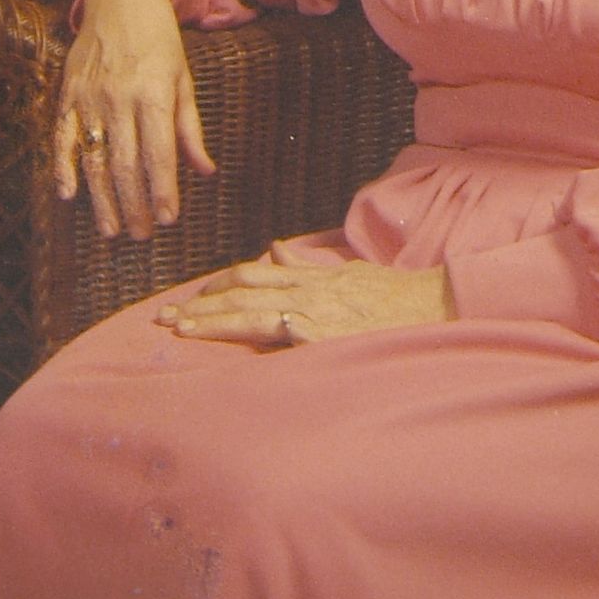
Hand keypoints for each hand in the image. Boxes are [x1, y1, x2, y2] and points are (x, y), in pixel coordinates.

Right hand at [55, 0, 214, 240]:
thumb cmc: (159, 41)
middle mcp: (119, 99)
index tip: (168, 220)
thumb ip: (190, 129)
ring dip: (101, 199)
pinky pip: (62, 137)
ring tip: (112, 231)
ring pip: (94, 158)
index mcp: (153, 94)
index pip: (159, 153)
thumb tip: (205, 172)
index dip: (163, 190)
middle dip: (134, 205)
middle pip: (125, 164)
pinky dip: (63, 167)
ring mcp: (89, 97)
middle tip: (142, 235)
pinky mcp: (67, 94)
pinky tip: (69, 195)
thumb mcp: (183, 79)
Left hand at [160, 243, 452, 345]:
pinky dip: (245, 336)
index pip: (253, 276)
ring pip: (249, 312)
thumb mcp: (347, 274)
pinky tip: (225, 346)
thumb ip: (307, 267)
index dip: (219, 285)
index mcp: (311, 278)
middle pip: (241, 292)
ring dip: (211, 321)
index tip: (191, 297)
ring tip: (179, 329)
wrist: (433, 306)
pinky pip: (276, 334)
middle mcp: (306, 291)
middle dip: (201, 305)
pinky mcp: (322, 335)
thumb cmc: (395, 298)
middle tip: (165, 317)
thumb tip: (275, 252)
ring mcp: (313, 312)